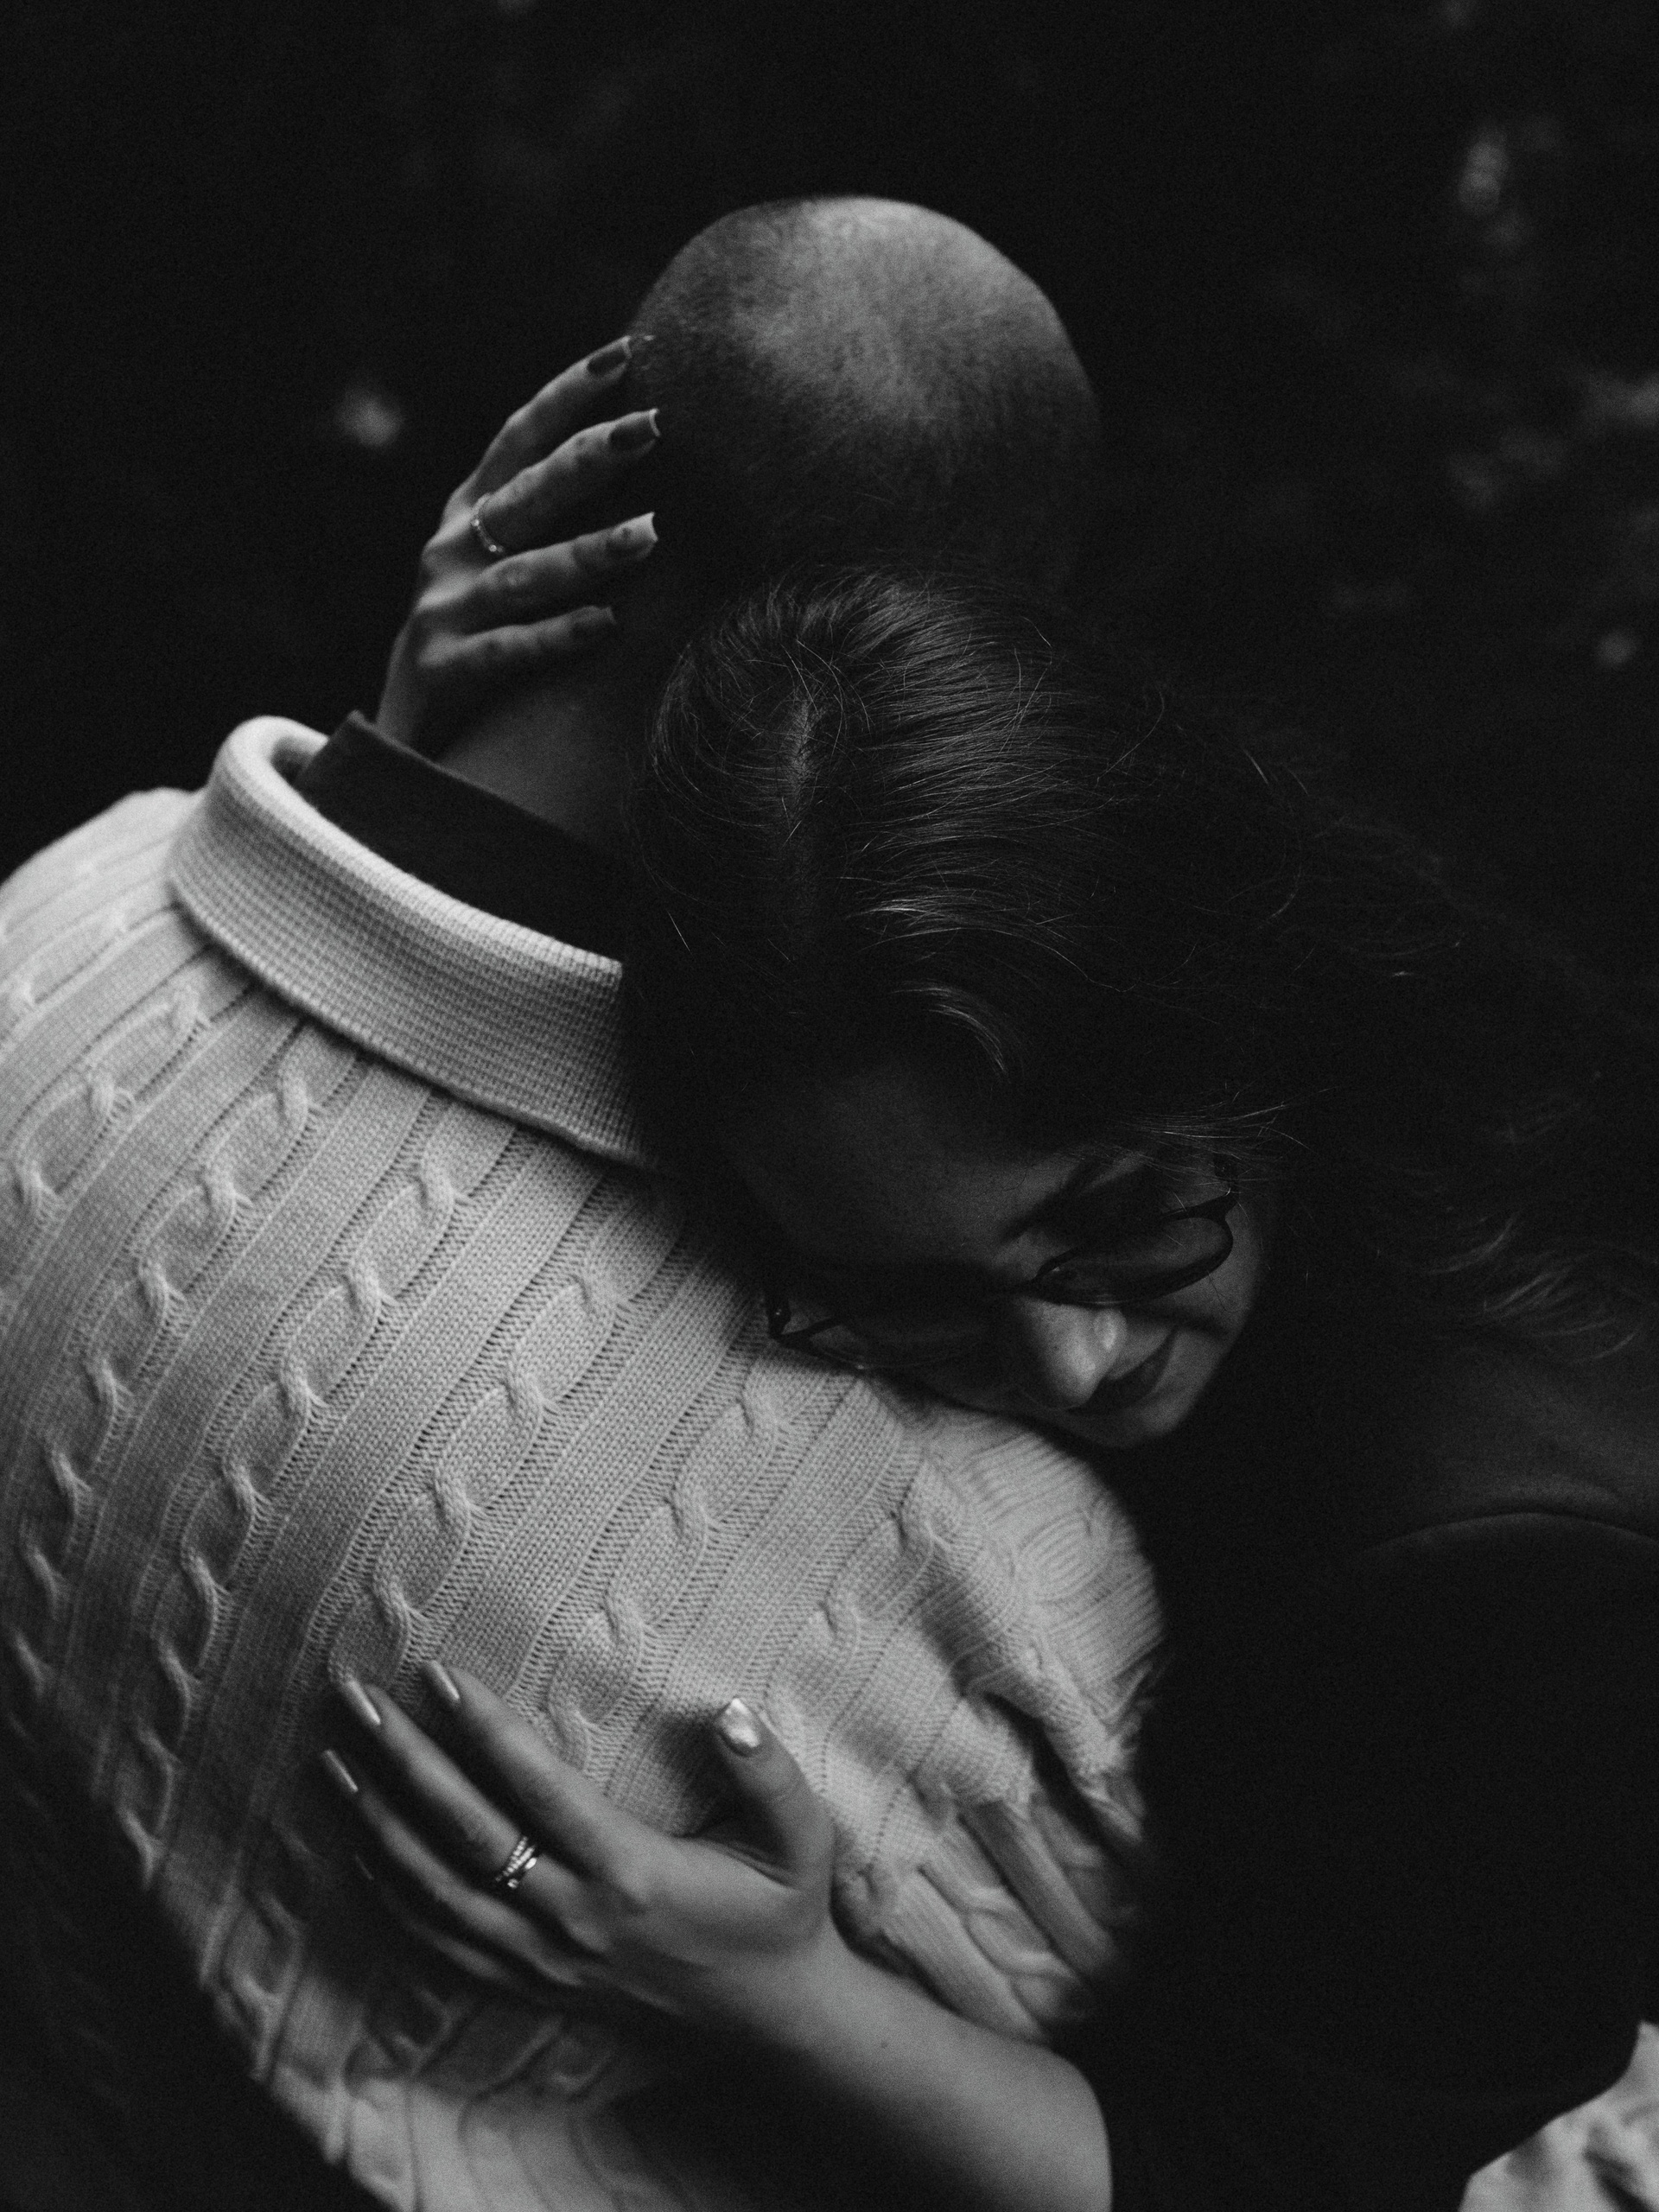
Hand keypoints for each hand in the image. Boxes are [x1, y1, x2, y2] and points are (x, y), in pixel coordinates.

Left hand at [322, 1665, 842, 2039]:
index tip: (442, 1674)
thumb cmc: (781, 1911)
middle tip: (357, 1699)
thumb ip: (770, 1772)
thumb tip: (729, 1711)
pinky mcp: (530, 1984)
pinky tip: (361, 1845)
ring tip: (335, 1760)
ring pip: (436, 1890)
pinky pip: (441, 1942)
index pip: (538, 1789)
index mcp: (631, 1872)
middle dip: (404, 1761)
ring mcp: (544, 1958)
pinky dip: (391, 1893)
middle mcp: (574, 1918)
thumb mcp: (801, 1839)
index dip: (487, 1730)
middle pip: (467, 1833)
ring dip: (378, 1822)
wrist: (768, 2018)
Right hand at [377, 337, 660, 755]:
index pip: (519, 438)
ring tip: (649, 535)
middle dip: (588, 458)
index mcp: (469, 514)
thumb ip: (551, 521)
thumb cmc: (478, 638)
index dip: (568, 395)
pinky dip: (559, 635)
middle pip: (526, 495)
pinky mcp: (444, 669)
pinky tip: (608, 625)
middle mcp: (450, 550)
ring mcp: (442, 609)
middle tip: (650, 429)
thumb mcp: (505, 567)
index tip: (626, 353)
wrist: (404, 733)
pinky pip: (510, 650)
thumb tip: (645, 468)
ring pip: (523, 574)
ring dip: (588, 553)